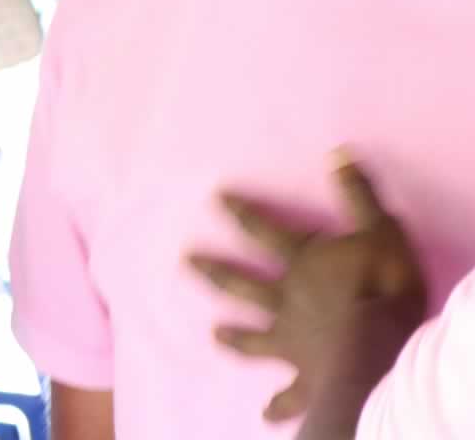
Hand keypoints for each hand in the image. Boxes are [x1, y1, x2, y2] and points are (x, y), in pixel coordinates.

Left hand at [188, 157, 426, 423]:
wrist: (380, 345)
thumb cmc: (382, 284)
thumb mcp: (379, 229)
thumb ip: (358, 194)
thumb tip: (337, 152)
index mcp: (302, 263)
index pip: (264, 231)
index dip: (241, 213)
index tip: (214, 199)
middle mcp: (287, 300)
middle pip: (243, 284)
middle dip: (213, 271)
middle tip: (184, 262)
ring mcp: (293, 341)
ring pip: (255, 338)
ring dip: (236, 338)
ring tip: (215, 336)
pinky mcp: (308, 377)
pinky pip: (290, 397)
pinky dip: (279, 406)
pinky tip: (266, 415)